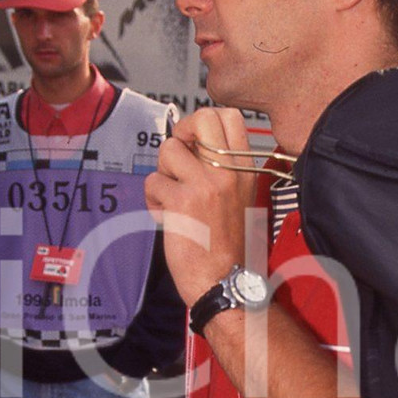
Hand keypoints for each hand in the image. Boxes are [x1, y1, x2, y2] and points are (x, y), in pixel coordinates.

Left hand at [144, 107, 257, 307]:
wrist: (225, 280)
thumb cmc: (227, 245)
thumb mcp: (238, 198)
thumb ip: (219, 169)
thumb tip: (190, 145)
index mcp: (244, 170)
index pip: (229, 117)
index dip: (202, 123)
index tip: (195, 144)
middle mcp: (229, 172)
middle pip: (202, 118)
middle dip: (181, 133)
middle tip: (178, 158)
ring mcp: (207, 184)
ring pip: (168, 150)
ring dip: (162, 174)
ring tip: (172, 198)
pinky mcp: (183, 201)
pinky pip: (153, 182)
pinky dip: (153, 200)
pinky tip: (168, 218)